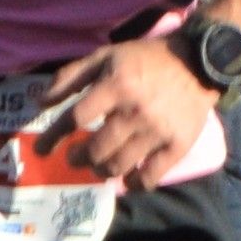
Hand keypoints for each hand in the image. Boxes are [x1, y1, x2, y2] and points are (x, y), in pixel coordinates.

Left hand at [39, 36, 217, 188]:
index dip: (54, 137)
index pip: (75, 119)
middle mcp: (135, 111)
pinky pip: (151, 176)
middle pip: (96, 149)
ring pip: (119, 166)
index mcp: (116, 86)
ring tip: (98, 166)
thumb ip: (71, 76)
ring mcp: (158, 131)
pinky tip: (129, 179)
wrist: (199, 62)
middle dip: (78, 158)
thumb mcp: (106, 56)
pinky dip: (135, 184)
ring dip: (101, 170)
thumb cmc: (146, 59)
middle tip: (75, 157)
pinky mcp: (177, 145)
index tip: (42, 150)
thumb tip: (40, 101)